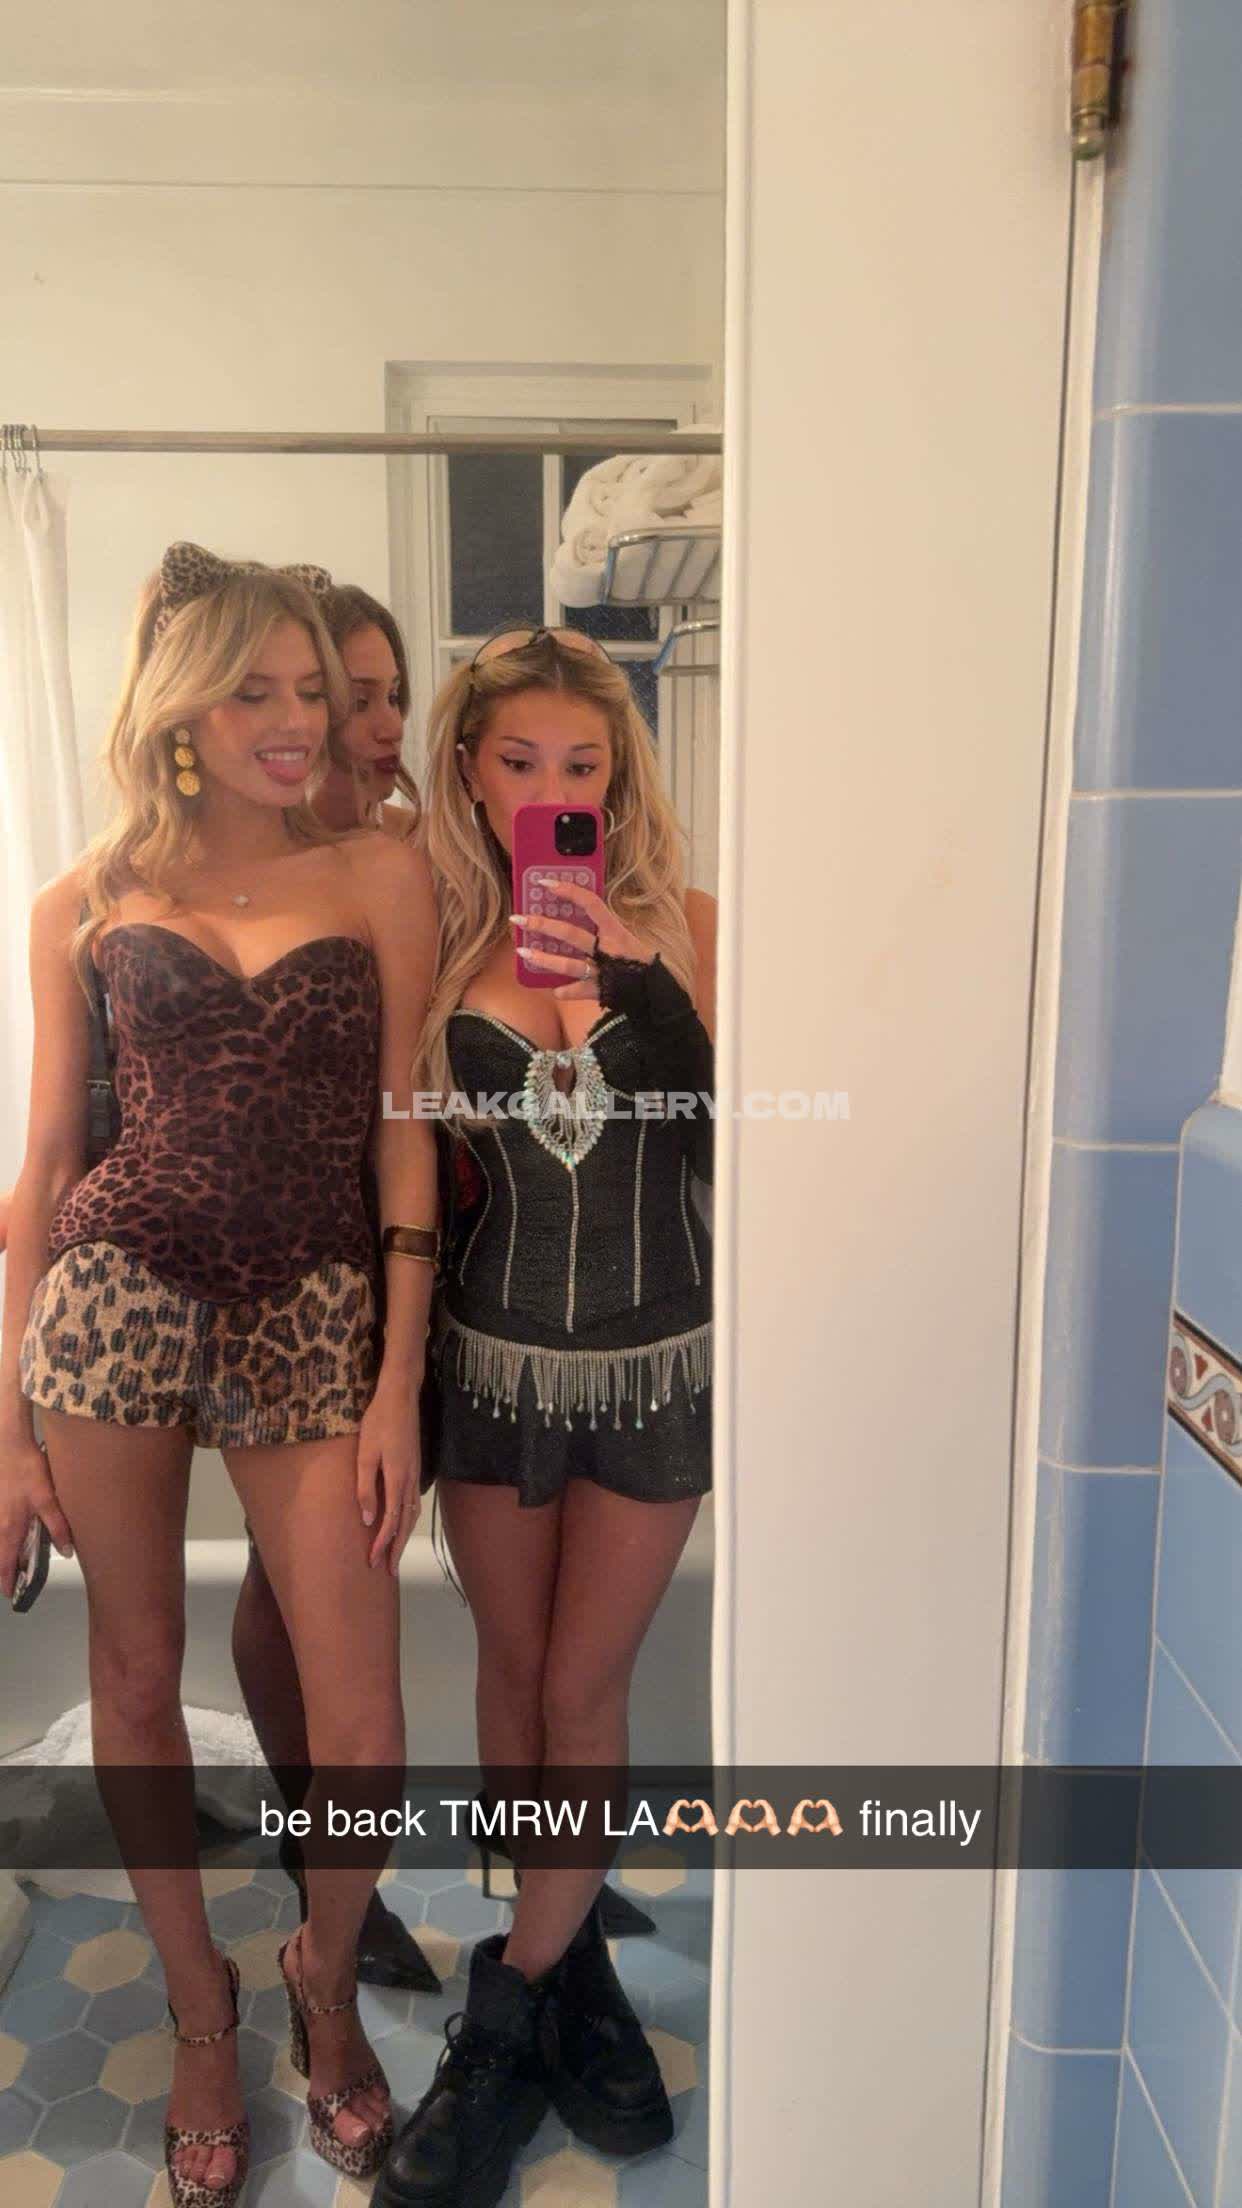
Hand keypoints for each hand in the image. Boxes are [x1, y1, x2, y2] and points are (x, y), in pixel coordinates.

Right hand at [0, 1431, 73, 1598]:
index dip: (7, 1580)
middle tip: (12, 1581)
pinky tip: (10, 1534)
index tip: (9, 1594)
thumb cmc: (28, 1471)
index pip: (5, 1563)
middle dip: (3, 1571)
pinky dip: (2, 1539)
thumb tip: (66, 1552)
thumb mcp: (47, 1499)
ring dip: (2, 1554)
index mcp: (9, 1528)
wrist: (8, 1445)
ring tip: (12, 1560)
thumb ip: (58, 1525)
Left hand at [354, 1376, 421, 1575]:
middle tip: (389, 1572)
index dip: (382, 1544)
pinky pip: (414, 1502)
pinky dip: (409, 1520)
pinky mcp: (415, 1467)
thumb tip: (366, 1520)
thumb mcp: (364, 1454)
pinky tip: (404, 1524)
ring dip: (404, 1537)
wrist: (401, 1396)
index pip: (390, 1520)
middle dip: (396, 1548)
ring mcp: (415, 1474)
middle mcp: (410, 1480)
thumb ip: (365, 1487)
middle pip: (406, 1523)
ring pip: (413, 1514)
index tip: (374, 1562)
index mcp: (397, 1478)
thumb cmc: (378, 1422)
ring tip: (395, 1554)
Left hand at [509, 877, 656, 1000]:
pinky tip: (555, 990)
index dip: (569, 891)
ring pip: (570, 964)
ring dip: (545, 959)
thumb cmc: (634, 957)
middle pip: (571, 934)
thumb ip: (600, 926)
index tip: (545, 883)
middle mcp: (607, 948)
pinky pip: (580, 991)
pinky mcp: (602, 990)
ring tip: (522, 953)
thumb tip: (575, 909)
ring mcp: (603, 970)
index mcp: (614, 930)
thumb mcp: (621, 936)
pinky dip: (567, 991)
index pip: (591, 903)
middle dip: (543, 925)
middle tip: (518, 919)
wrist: (654, 987)